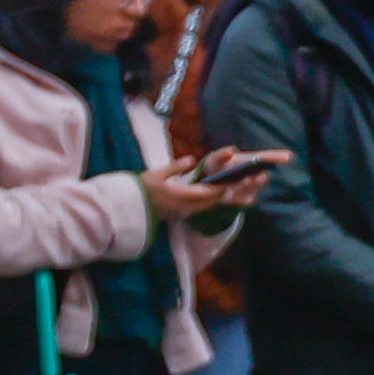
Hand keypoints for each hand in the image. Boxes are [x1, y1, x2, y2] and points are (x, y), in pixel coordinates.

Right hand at [140, 158, 261, 220]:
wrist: (129, 209)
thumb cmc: (141, 189)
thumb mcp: (157, 174)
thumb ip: (176, 167)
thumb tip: (192, 160)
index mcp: (181, 197)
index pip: (208, 193)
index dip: (224, 188)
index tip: (237, 181)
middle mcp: (185, 207)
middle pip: (212, 201)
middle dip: (228, 193)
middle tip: (244, 184)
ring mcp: (184, 213)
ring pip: (208, 206)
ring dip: (222, 199)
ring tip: (237, 190)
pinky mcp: (181, 214)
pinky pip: (201, 209)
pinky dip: (212, 202)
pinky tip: (218, 196)